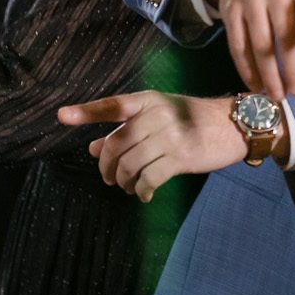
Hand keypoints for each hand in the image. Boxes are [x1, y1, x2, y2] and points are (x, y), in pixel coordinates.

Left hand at [57, 92, 245, 201]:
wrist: (233, 125)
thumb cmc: (192, 120)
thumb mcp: (159, 117)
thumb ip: (126, 130)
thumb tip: (94, 149)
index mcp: (148, 101)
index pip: (112, 106)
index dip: (86, 112)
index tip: (61, 116)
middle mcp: (156, 115)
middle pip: (115, 144)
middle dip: (106, 166)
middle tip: (109, 178)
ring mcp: (169, 135)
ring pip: (129, 164)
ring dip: (123, 181)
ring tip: (127, 186)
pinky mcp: (181, 156)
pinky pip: (149, 178)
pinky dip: (141, 190)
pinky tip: (143, 194)